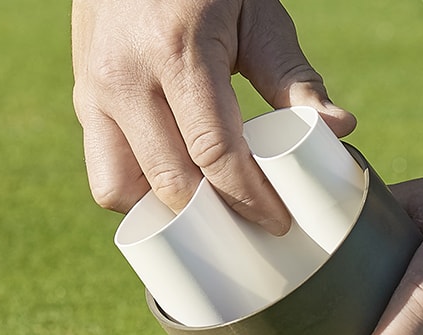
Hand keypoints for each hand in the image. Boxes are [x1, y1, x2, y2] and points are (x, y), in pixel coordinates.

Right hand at [70, 0, 355, 234]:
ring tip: (207, 207)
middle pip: (170, 183)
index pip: (214, 154)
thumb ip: (294, 76)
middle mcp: (125, 78)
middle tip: (252, 226)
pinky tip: (174, 183)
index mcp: (177, 53)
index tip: (277, 221)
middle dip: (215, 217)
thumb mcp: (257, 14)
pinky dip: (138, 189)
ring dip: (164, 210)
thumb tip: (340, 130)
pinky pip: (103, 170)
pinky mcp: (82, 99)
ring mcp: (94, 91)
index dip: (249, 198)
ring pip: (120, 189)